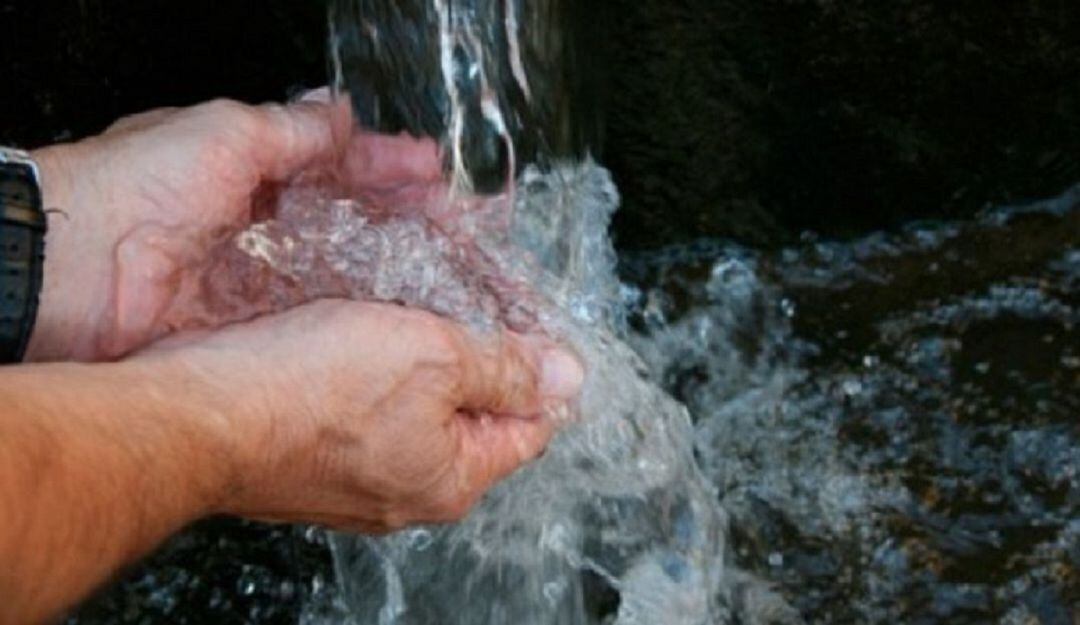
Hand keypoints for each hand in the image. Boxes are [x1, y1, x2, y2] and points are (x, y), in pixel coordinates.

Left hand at [26, 94, 442, 361]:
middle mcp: (260, 223)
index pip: (337, 164)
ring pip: (341, 270)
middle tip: (456, 228)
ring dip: (391, 270)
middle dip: (403, 221)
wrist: (68, 273)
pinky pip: (316, 316)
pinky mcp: (251, 324)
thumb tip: (338, 113)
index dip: (387, 168)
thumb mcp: (225, 134)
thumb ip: (292, 130)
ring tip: (444, 274)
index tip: (432, 175)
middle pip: (348, 221)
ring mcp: (258, 276)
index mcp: (252, 167)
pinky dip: (356, 315)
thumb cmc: (134, 187)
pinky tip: (396, 316)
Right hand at [142, 299, 583, 531]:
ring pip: (417, 412)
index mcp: (453, 478)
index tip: (525, 324)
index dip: (537, 368)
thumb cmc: (309, 391)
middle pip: (473, 419)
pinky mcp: (315, 461)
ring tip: (404, 315)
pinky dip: (372, 378)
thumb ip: (505, 368)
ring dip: (419, 363)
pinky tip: (356, 339)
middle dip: (474, 360)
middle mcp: (410, 492)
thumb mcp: (434, 357)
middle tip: (460, 306)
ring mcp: (358, 483)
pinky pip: (367, 415)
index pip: (531, 425)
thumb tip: (567, 375)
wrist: (198, 416)